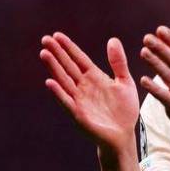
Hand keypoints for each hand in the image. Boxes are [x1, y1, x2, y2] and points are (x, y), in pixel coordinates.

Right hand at [40, 33, 138, 151]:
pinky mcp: (78, 114)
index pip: (78, 59)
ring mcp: (79, 100)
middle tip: (45, 39)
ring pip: (64, 80)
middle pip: (68, 66)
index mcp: (94, 77)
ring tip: (44, 54)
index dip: (68, 47)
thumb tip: (112, 39)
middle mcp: (83, 86)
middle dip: (57, 53)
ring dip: (54, 68)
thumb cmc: (124, 110)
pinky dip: (58, 92)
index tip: (57, 35)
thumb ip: (118, 62)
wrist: (124, 135)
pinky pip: (67, 101)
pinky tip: (50, 82)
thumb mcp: (125, 82)